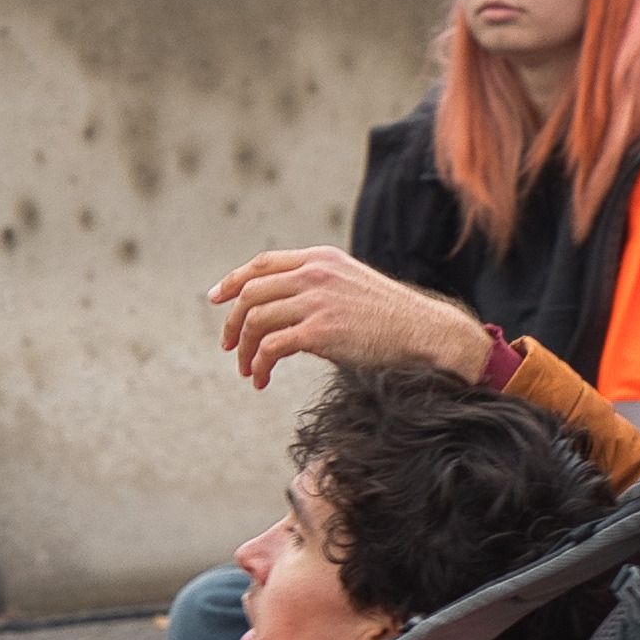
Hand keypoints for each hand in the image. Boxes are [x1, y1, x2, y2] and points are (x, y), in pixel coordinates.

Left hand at [210, 250, 487, 388]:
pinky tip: (262, 380)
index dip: (233, 281)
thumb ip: (317, 288)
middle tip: (230, 348)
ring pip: (256, 320)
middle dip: (233, 323)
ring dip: (245, 350)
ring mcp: (317, 301)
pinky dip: (259, 365)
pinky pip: (271, 347)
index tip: (216, 299)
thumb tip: (283, 311)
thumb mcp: (350, 286)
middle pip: (251, 293)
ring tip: (249, 371)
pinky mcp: (320, 331)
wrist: (423, 331)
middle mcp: (315, 274)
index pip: (262, 263)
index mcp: (320, 259)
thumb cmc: (390, 317)